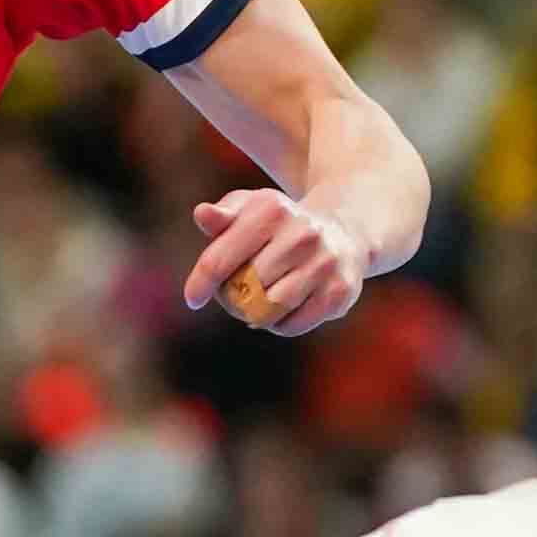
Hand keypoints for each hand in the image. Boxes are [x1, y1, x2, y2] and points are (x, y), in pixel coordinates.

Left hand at [182, 189, 365, 336]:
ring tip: (257, 301)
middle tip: (237, 292)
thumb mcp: (252, 210)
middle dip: (232, 296)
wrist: (344, 234)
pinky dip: (279, 324)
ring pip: (267, 311)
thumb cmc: (282, 225)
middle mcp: (302, 234)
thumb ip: (224, 215)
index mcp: (272, 210)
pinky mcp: (339, 292)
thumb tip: (202, 214)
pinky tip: (283, 308)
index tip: (193, 299)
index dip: (201, 283)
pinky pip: (291, 326)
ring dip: (255, 313)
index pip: (220, 259)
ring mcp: (324, 263)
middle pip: (244, 288)